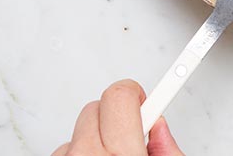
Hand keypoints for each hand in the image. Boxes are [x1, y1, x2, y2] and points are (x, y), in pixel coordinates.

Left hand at [52, 80, 183, 155]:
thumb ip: (167, 151)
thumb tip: (160, 131)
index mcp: (122, 155)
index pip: (123, 96)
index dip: (140, 93)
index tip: (160, 83)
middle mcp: (87, 155)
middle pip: (101, 106)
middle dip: (118, 116)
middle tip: (131, 136)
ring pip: (80, 129)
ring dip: (95, 140)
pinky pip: (65, 148)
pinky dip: (78, 154)